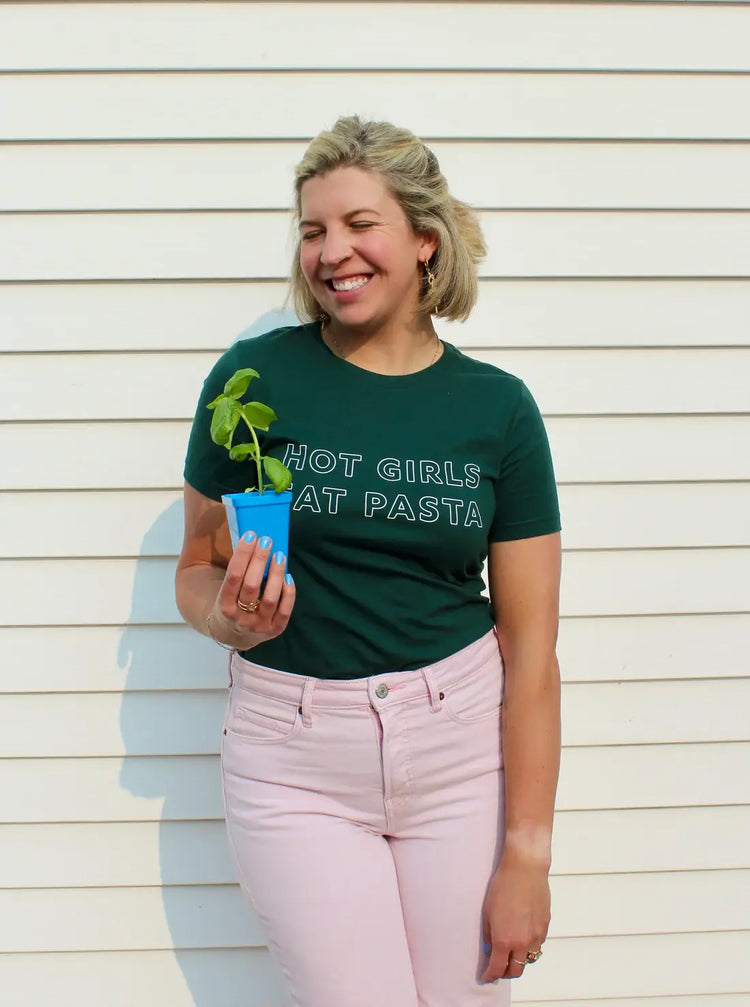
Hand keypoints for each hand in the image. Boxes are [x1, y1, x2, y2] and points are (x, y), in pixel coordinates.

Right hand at [211, 531, 295, 647]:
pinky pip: (284, 610)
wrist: (234, 632)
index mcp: (224, 605)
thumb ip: (237, 570)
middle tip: (266, 541)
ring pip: (270, 598)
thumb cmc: (232, 602)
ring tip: (279, 555)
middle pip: (251, 586)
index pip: (233, 576)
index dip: (243, 555)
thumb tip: (252, 539)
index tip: (251, 536)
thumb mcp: (226, 590)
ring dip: (276, 574)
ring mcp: (258, 626)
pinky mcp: (274, 630)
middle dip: (259, 560)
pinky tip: (288, 576)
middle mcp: (240, 618)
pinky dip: (288, 593)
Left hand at [481, 854, 549, 981]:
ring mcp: (536, 935)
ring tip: (511, 953)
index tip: (486, 977)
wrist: (525, 868)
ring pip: (529, 959)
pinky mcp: (545, 926)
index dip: (490, 976)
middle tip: (498, 968)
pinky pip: (538, 944)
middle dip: (506, 973)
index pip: (497, 969)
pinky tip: (523, 936)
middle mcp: (522, 942)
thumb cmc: (502, 886)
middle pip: (516, 971)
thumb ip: (489, 935)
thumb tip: (491, 949)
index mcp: (504, 940)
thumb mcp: (487, 911)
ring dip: (519, 960)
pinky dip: (529, 946)